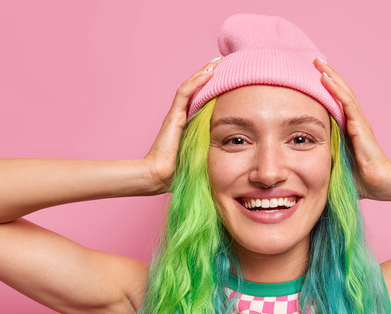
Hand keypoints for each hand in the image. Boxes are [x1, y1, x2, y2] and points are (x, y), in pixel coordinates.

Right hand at [143, 57, 220, 193]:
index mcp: (186, 123)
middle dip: (208, 74)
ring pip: (190, 86)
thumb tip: (232, 153)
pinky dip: (197, 81)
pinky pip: (185, 93)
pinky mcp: (173, 116)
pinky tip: (209, 72)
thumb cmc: (178, 171)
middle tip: (223, 63)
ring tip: (218, 62)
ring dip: (204, 72)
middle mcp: (180, 115)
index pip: (199, 98)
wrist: (158, 175)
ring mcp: (175, 114)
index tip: (227, 79)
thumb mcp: (200, 155)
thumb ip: (211, 150)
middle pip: (195, 88)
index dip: (211, 87)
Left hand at [313, 58, 390, 199]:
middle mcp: (355, 121)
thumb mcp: (336, 161)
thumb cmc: (359, 178)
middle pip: (340, 92)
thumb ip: (326, 154)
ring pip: (343, 92)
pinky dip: (335, 90)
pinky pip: (346, 103)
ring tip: (318, 62)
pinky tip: (324, 78)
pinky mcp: (360, 126)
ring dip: (330, 76)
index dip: (327, 88)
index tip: (313, 76)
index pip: (337, 102)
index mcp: (349, 128)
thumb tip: (305, 158)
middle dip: (328, 75)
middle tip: (314, 60)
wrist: (378, 183)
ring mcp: (358, 122)